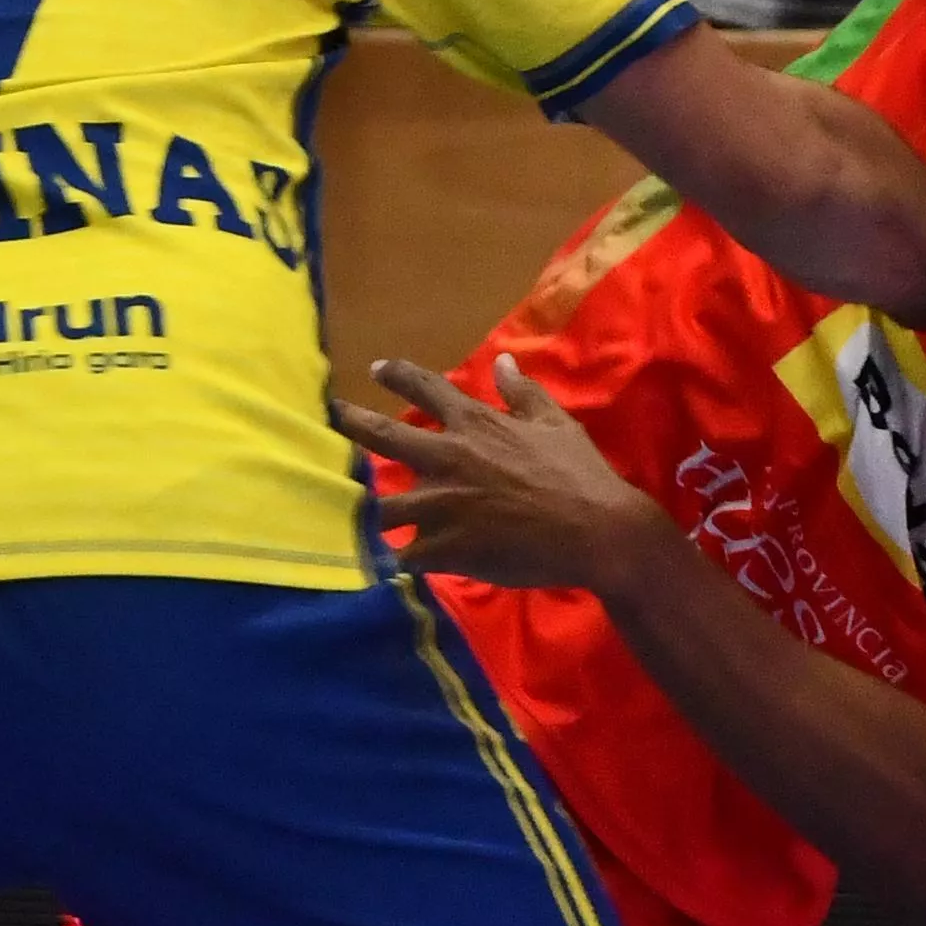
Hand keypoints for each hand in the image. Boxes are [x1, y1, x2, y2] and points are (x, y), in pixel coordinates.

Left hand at [344, 356, 669, 593]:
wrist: (594, 530)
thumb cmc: (578, 474)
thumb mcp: (554, 422)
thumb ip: (522, 392)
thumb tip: (502, 360)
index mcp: (474, 424)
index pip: (425, 389)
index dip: (397, 375)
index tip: (377, 369)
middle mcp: (448, 458)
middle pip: (383, 438)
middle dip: (351, 426)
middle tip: (330, 420)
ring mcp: (442, 504)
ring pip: (382, 505)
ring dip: (364, 509)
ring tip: (342, 511)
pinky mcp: (445, 547)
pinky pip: (405, 554)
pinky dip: (394, 560)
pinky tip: (379, 565)